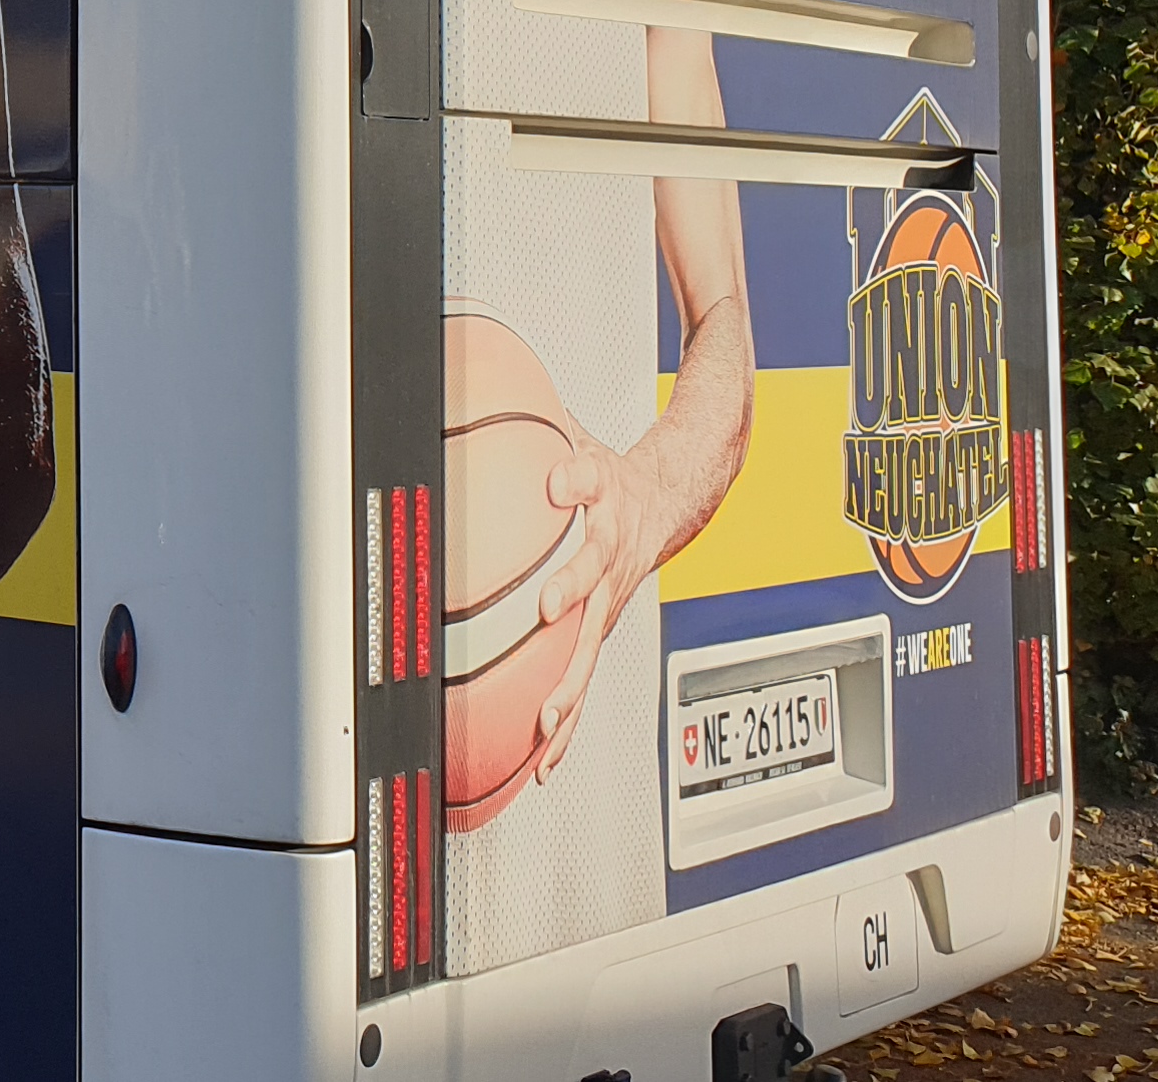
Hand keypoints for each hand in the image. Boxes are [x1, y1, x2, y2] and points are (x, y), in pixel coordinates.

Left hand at [529, 429, 681, 779]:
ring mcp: (607, 606)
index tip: (558, 481)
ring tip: (546, 733)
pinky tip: (542, 764)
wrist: (673, 504)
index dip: (576, 477)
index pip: (590, 480)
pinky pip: (579, 683)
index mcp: (605, 503)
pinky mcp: (598, 634)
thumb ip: (541, 429)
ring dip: (569, 693)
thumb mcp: (582, 440)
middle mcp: (609, 562)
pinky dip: (564, 726)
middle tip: (549, 619)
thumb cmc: (611, 476)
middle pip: (592, 587)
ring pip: (587, 655)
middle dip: (572, 603)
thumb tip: (484, 392)